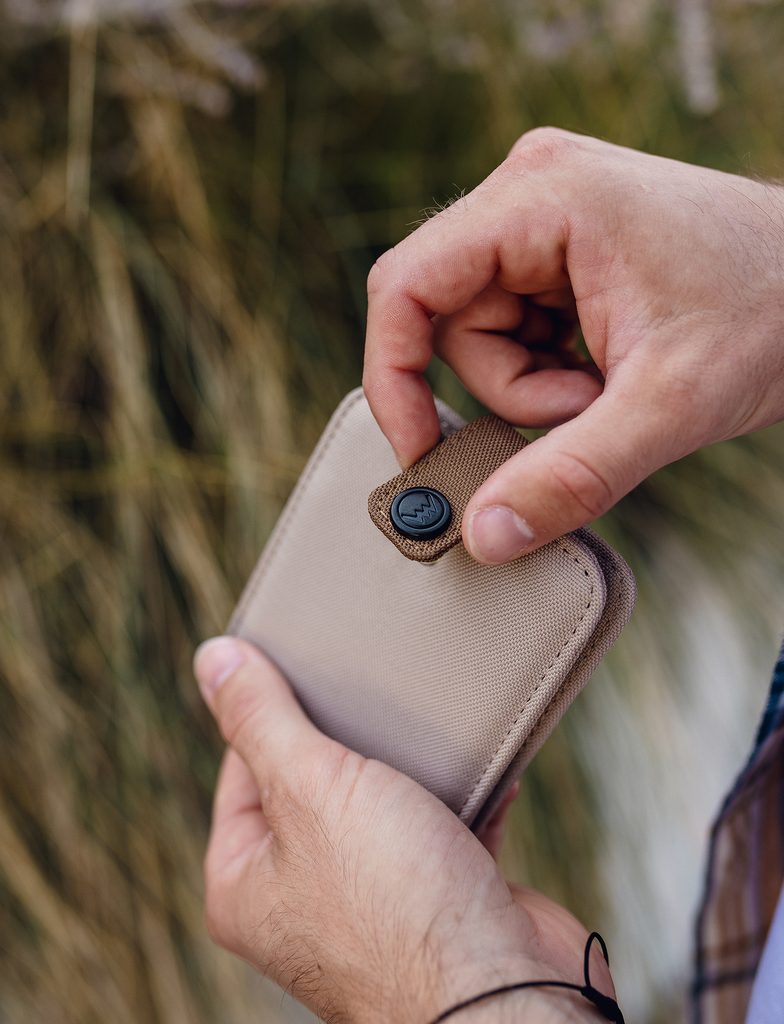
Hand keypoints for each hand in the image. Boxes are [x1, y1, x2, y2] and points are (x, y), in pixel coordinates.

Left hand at [194, 636, 612, 1022]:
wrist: (507, 995)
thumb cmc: (397, 904)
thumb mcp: (312, 788)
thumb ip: (261, 719)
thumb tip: (210, 658)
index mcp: (247, 881)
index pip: (243, 768)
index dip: (274, 712)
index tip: (305, 660)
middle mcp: (301, 897)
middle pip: (315, 781)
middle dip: (348, 734)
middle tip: (367, 681)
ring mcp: (371, 901)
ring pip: (382, 802)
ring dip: (409, 762)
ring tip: (423, 716)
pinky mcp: (436, 900)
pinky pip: (442, 827)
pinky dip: (464, 794)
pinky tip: (483, 762)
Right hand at [363, 128, 783, 562]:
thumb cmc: (771, 311)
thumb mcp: (667, 406)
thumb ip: (570, 476)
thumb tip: (483, 536)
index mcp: (543, 196)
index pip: (407, 286)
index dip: (395, 377)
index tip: (420, 451)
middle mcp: (530, 193)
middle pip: (448, 323)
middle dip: (509, 389)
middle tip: (587, 407)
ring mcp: (543, 220)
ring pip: (479, 337)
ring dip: (535, 388)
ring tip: (612, 386)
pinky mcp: (557, 252)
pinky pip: (512, 333)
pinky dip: (550, 373)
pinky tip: (608, 368)